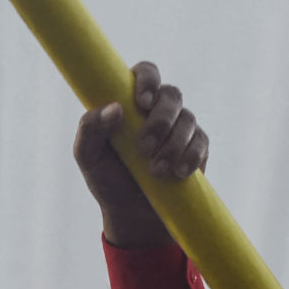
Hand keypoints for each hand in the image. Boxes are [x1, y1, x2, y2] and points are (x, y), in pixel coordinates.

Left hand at [72, 61, 207, 248]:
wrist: (132, 215)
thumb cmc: (107, 178)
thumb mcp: (88, 156)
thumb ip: (90, 129)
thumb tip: (114, 108)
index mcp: (131, 101)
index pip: (145, 73)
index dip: (147, 80)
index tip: (141, 102)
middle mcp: (158, 109)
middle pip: (172, 94)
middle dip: (161, 120)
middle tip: (144, 147)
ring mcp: (180, 127)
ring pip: (188, 119)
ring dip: (173, 144)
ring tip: (156, 170)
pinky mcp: (196, 148)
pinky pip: (201, 142)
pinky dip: (190, 156)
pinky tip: (177, 173)